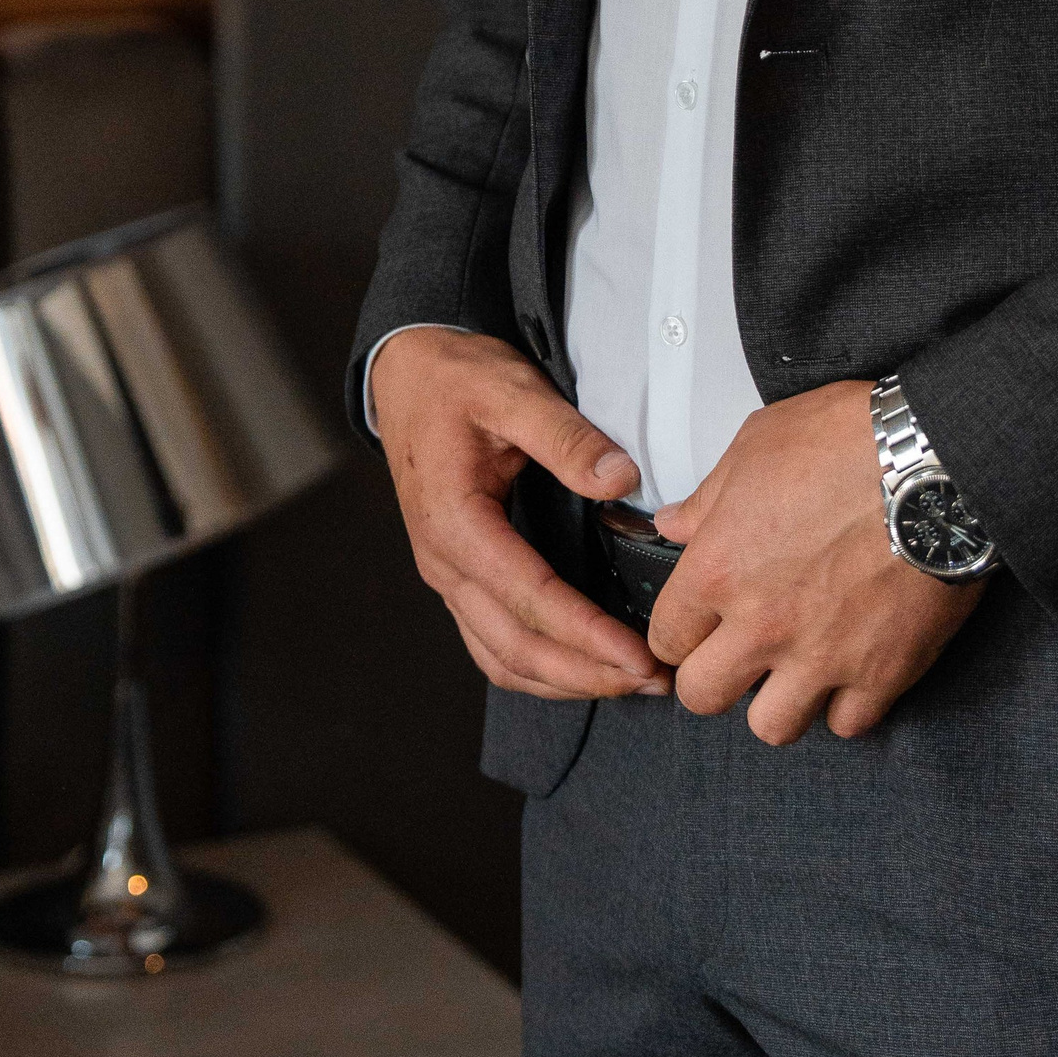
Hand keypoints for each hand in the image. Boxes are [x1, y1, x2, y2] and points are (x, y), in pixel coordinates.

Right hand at [371, 327, 671, 701]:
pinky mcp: (458, 576)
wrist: (405, 375)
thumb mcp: (513, 390)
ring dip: (565, 680)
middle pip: (515, 647)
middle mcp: (443, 562)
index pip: (528, 597)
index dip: (587, 634)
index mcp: (454, 522)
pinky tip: (581, 666)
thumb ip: (567, 437)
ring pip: (502, 657)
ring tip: (629, 681)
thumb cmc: (455, 380)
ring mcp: (446, 575)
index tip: (639, 655)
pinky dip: (538, 667)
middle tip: (653, 680)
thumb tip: (620, 480)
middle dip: (586, 672)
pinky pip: (492, 643)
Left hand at [649, 380, 985, 745]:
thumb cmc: (847, 440)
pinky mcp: (881, 672)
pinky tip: (850, 670)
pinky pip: (848, 724)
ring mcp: (822, 656)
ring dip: (778, 701)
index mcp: (720, 568)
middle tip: (737, 653)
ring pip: (772, 727)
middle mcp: (762, 624)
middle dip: (713, 677)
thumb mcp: (758, 444)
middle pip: (704, 695)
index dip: (679, 630)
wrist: (935, 461)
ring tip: (793, 670)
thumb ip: (708, 497)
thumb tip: (675, 523)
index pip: (666, 636)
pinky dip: (846, 704)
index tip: (696, 625)